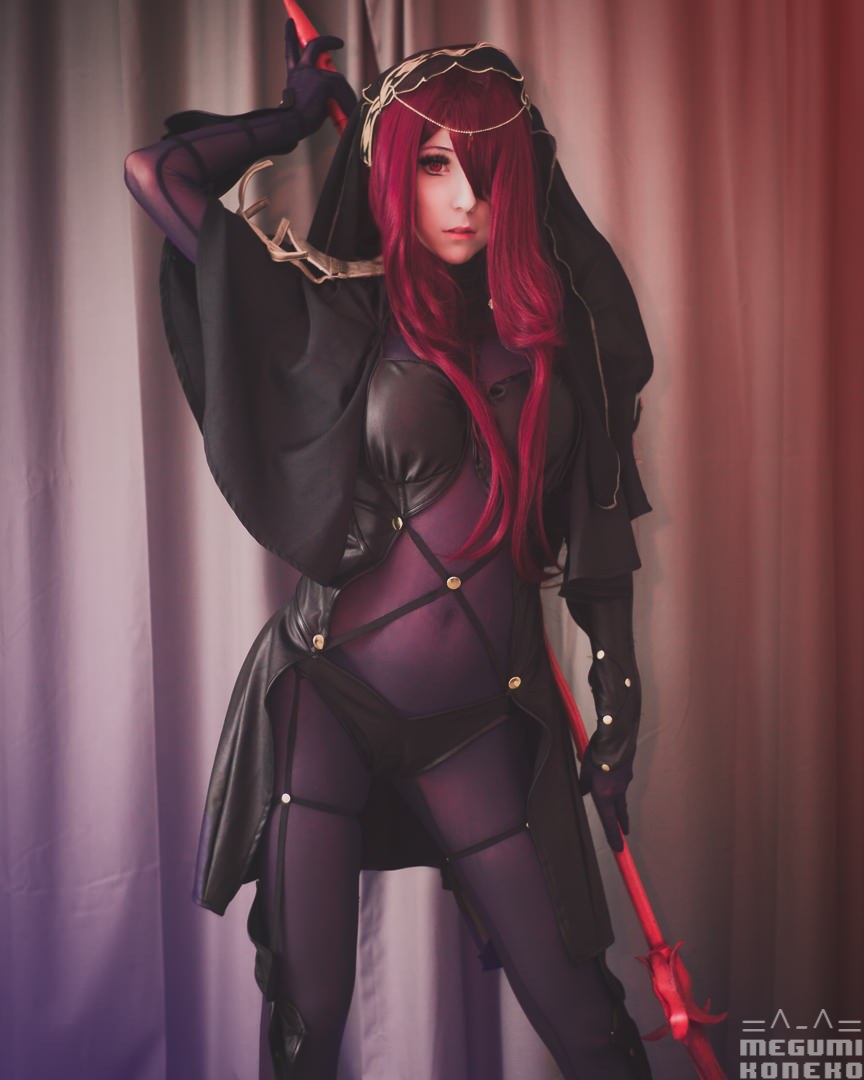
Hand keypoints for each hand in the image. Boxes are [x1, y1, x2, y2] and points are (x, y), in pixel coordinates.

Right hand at [282, 20, 356, 134]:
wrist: (290, 123)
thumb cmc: (295, 120)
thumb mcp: (305, 101)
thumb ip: (316, 93)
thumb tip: (330, 99)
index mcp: (294, 74)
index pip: (291, 51)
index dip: (290, 37)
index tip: (290, 25)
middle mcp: (301, 70)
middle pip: (314, 46)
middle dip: (328, 42)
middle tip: (339, 43)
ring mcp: (312, 73)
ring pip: (337, 78)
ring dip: (346, 94)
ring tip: (350, 108)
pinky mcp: (324, 82)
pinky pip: (341, 89)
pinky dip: (347, 101)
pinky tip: (349, 111)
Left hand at [579, 742, 633, 852]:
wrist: (615, 739)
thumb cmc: (597, 756)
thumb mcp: (584, 772)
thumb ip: (583, 784)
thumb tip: (583, 791)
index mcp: (604, 796)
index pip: (609, 822)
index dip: (613, 836)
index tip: (619, 849)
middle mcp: (617, 792)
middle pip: (620, 813)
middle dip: (622, 824)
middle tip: (625, 832)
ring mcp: (624, 782)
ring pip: (622, 797)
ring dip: (619, 804)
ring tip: (618, 807)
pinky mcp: (627, 772)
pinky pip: (621, 782)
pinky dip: (617, 783)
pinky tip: (613, 776)